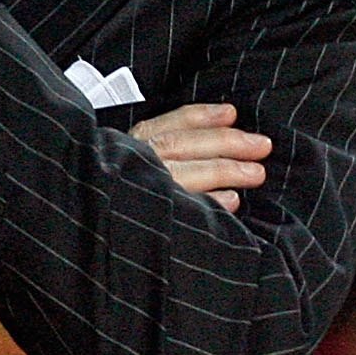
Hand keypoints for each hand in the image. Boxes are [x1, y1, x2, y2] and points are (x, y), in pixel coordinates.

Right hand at [132, 103, 272, 212]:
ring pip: (185, 174)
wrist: (94, 241)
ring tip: (256, 174)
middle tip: (262, 146)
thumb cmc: (128, 198)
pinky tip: (232, 201)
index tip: (232, 113)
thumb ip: (172, 151)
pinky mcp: (148, 223)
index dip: (203, 116)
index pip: (170, 125)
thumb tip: (222, 131)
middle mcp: (132, 165)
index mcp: (130, 148)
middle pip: (181, 145)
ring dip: (224, 171)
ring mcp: (139, 193)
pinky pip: (184, 209)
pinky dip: (210, 202)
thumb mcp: (139, 163)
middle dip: (226, 142)